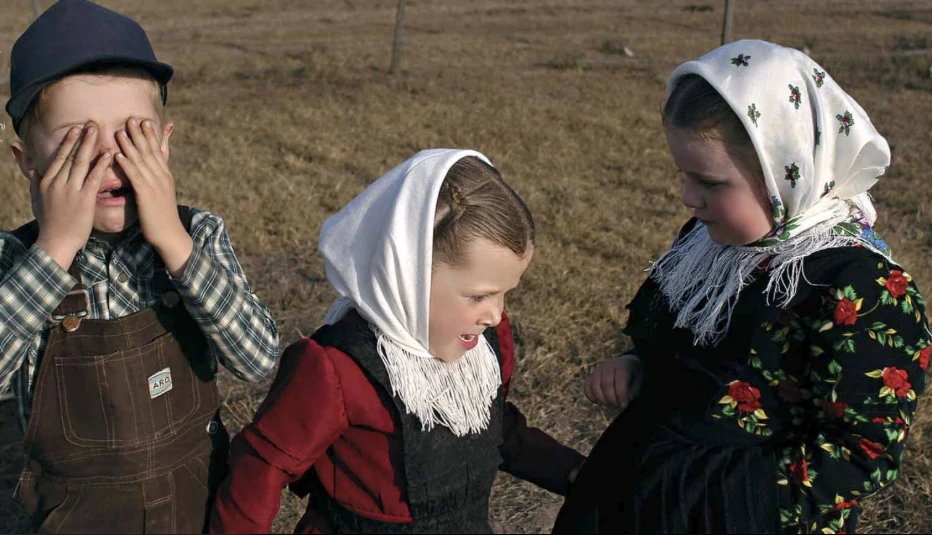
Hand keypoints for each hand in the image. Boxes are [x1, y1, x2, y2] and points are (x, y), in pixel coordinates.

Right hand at [33, 123, 112, 269]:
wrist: (55, 242)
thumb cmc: (49, 221)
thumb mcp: (37, 197)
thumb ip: (34, 178)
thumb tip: (30, 165)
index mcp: (46, 181)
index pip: (59, 156)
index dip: (69, 141)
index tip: (76, 128)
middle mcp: (57, 182)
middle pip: (70, 155)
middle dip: (81, 138)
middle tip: (91, 123)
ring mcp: (70, 190)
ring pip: (81, 162)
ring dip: (90, 145)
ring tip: (99, 131)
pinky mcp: (84, 200)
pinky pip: (94, 178)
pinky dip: (101, 164)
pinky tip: (109, 154)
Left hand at [115, 118, 190, 275]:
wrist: (169, 234)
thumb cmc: (162, 216)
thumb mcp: (162, 193)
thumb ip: (157, 179)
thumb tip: (155, 170)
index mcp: (165, 175)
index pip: (157, 151)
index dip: (150, 135)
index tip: (142, 121)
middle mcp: (162, 177)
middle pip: (149, 152)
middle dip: (140, 135)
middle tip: (131, 119)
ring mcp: (155, 185)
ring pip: (141, 161)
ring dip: (130, 146)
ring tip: (120, 132)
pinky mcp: (146, 195)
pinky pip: (135, 177)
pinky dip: (126, 165)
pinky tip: (117, 156)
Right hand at [583, 354, 641, 409]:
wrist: (624, 365)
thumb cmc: (633, 377)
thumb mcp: (638, 383)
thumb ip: (632, 392)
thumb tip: (621, 401)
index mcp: (623, 366)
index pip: (620, 381)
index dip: (622, 395)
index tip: (624, 405)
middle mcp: (609, 365)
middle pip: (606, 384)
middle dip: (612, 399)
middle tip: (617, 405)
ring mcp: (598, 369)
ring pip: (595, 386)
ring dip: (601, 399)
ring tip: (609, 404)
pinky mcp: (591, 375)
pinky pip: (587, 387)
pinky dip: (591, 397)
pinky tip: (600, 402)